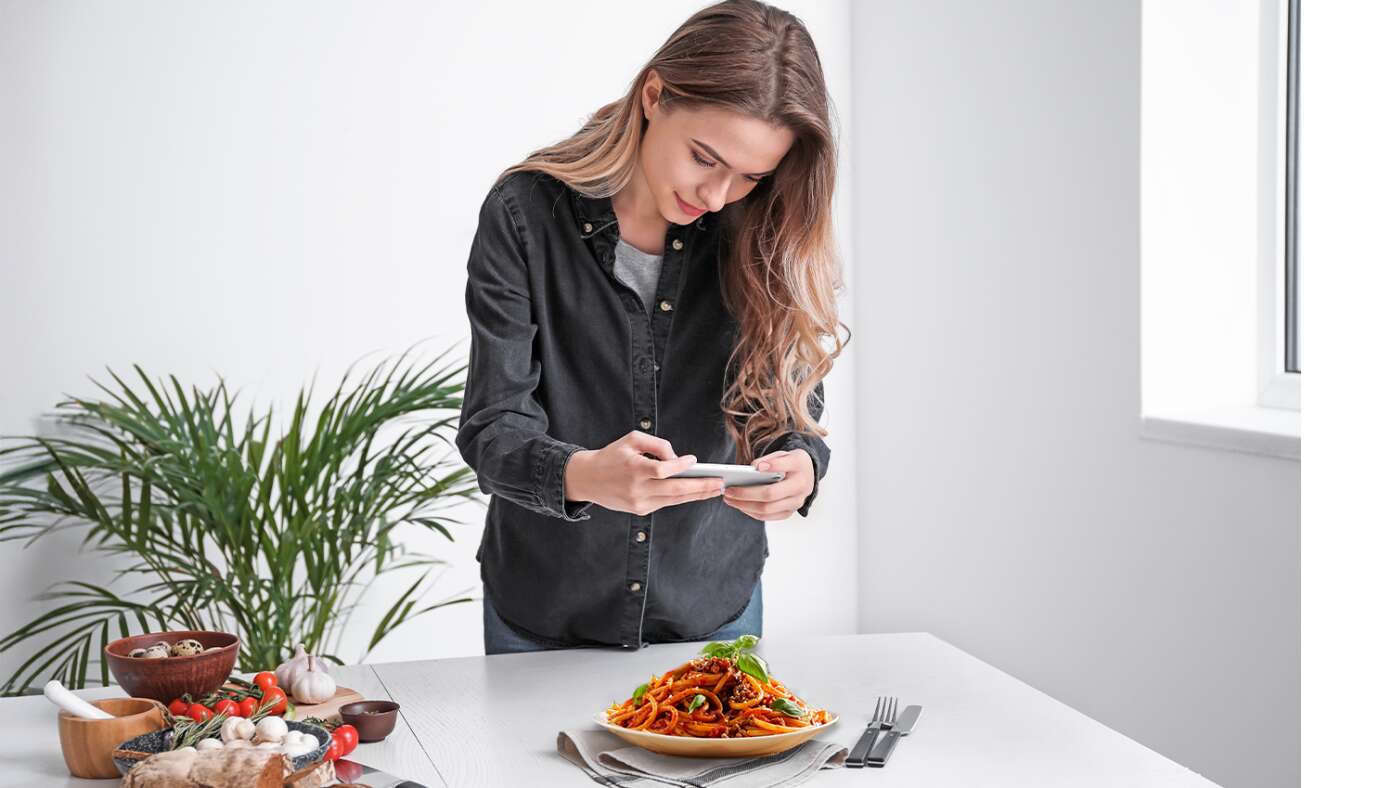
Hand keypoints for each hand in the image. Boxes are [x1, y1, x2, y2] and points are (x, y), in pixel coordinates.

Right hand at [563, 431, 725, 515]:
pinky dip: (682, 497)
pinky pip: (665, 503)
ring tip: (715, 489)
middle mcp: (637, 489)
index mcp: (633, 469)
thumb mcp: (631, 439)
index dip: (680, 467)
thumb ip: (657, 445)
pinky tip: (696, 492)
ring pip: (674, 500)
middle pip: (675, 490)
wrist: (587, 479)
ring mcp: (638, 503)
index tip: (695, 461)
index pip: (663, 471)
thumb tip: (678, 459)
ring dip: (697, 495)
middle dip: (701, 487)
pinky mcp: (639, 510)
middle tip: (721, 483)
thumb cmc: (612, 455)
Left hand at [721, 449, 814, 520]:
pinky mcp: (788, 513)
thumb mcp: (783, 454)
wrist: (805, 475)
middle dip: (746, 493)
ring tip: (729, 499)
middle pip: (770, 494)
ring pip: (767, 509)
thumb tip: (754, 468)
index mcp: (800, 466)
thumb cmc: (789, 462)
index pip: (785, 466)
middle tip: (728, 490)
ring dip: (744, 505)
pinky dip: (751, 511)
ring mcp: (796, 503)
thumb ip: (770, 459)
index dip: (771, 466)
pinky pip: (767, 516)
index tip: (755, 467)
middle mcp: (802, 487)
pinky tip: (739, 505)